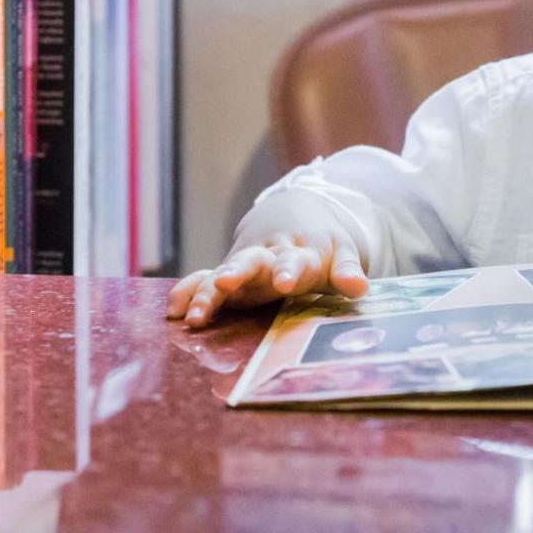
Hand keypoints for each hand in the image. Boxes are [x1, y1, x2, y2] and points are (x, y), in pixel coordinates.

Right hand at [165, 229, 368, 329]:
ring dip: (207, 291)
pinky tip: (172, 309)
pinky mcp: (227, 275)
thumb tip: (359, 287)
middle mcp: (267, 257)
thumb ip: (347, 271)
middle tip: (225, 282)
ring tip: (193, 315)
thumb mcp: (341, 254)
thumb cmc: (321, 246)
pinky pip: (203, 280)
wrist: (293, 216)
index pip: (296, 261)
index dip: (290, 270)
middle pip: (251, 261)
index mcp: (300, 253)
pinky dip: (188, 291)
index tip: (286, 282)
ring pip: (222, 273)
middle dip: (237, 272)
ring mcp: (244, 266)